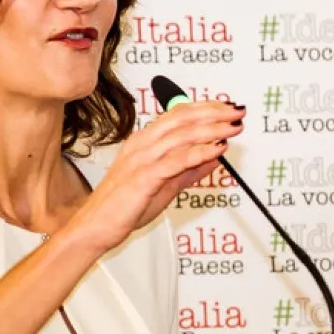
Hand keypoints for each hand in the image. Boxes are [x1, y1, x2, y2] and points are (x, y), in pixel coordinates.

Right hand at [65, 100, 245, 251]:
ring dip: (211, 130)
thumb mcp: (166, 183)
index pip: (178, 114)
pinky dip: (199, 153)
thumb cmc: (125, 205)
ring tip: (232, 128)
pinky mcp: (144, 177)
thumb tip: (214, 157)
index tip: (227, 108)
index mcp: (144, 141)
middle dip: (213, 113)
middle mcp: (142, 145)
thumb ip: (190, 169)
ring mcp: (142, 159)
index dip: (205, 108)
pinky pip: (176, 161)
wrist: (97, 226)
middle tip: (236, 112)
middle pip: (182, 118)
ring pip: (181, 135)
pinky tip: (215, 150)